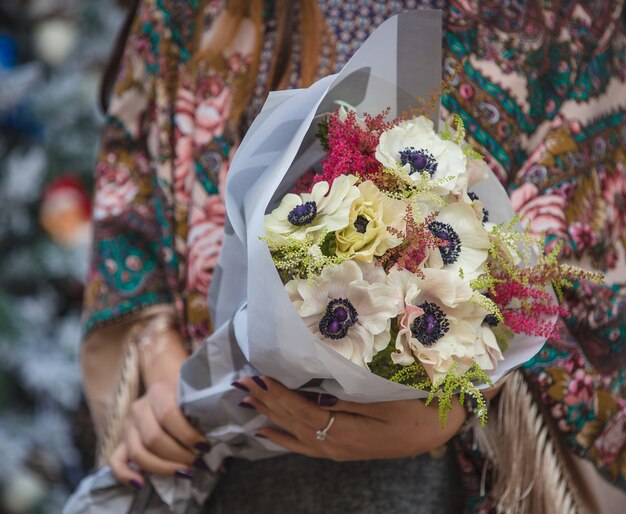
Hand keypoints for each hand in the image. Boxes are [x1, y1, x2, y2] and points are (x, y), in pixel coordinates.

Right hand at [109, 331, 208, 488]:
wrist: (167, 379)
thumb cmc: (189, 393)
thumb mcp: (197, 396)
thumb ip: (208, 415)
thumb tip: (226, 450)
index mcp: (160, 391)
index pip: (170, 415)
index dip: (188, 436)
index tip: (206, 448)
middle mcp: (140, 407)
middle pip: (154, 438)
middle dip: (179, 455)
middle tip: (198, 463)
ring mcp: (128, 424)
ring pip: (138, 452)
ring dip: (163, 467)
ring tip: (185, 472)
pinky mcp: (121, 439)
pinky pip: (115, 460)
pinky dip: (126, 474)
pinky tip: (141, 484)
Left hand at [235, 375, 466, 460]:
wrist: (438, 430)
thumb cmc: (416, 408)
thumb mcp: (385, 401)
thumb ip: (348, 401)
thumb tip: (315, 397)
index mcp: (346, 433)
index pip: (301, 412)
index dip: (279, 395)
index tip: (259, 376)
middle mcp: (336, 446)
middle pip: (292, 422)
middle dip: (266, 402)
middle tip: (242, 384)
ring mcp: (338, 451)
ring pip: (294, 434)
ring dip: (269, 415)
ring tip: (247, 401)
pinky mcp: (342, 450)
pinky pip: (305, 446)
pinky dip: (282, 438)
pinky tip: (266, 432)